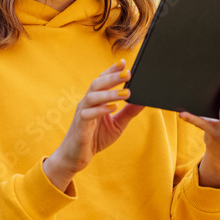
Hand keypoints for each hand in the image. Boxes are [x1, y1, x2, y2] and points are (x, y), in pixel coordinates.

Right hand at [43, 59, 143, 191]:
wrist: (75, 157)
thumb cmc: (95, 139)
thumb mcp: (117, 125)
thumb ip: (128, 112)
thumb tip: (143, 100)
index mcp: (95, 101)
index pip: (102, 81)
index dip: (111, 71)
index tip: (123, 63)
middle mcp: (87, 103)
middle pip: (97, 84)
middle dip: (112, 77)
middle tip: (128, 73)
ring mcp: (82, 113)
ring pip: (92, 96)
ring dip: (109, 93)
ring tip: (125, 92)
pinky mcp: (80, 125)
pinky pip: (88, 114)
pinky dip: (100, 109)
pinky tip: (112, 108)